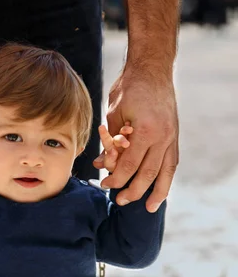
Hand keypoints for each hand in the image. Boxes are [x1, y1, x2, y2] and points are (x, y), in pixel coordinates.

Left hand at [94, 67, 178, 211]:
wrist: (152, 68)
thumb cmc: (128, 88)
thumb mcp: (113, 113)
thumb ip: (110, 141)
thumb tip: (101, 164)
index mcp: (145, 130)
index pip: (129, 165)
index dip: (116, 178)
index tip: (104, 185)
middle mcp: (162, 136)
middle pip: (147, 174)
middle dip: (133, 191)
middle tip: (120, 201)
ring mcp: (172, 136)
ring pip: (166, 172)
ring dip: (157, 192)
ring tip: (150, 208)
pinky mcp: (175, 135)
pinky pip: (172, 163)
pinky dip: (167, 178)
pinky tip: (161, 190)